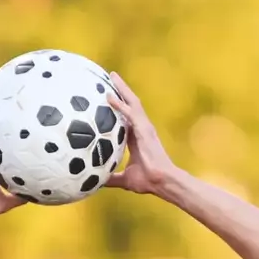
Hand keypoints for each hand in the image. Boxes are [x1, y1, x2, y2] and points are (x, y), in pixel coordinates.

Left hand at [105, 73, 178, 195]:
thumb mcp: (124, 178)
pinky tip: (110, 96)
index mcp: (136, 138)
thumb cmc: (147, 180)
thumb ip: (111, 177)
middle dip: (121, 90)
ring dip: (122, 89)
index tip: (108, 98)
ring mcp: (144, 128)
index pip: (126, 117)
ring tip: (112, 76)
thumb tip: (97, 182)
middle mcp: (141, 129)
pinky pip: (130, 113)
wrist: (162, 181)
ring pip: (132, 103)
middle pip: (130, 105)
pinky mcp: (144, 130)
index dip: (118, 107)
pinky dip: (120, 104)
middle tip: (110, 77)